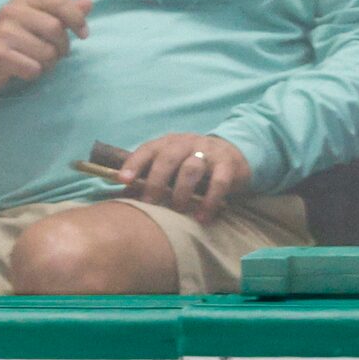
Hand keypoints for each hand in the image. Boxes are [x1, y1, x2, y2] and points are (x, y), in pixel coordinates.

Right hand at [0, 0, 89, 94]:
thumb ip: (64, 13)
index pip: (58, 2)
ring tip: (35, 60)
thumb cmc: (17, 38)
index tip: (83, 34)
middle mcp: (11, 11)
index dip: (77, 19)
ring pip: (47, 53)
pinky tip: (23, 68)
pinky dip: (34, 73)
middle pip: (56, 30)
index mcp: (24, 0)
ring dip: (48, 63)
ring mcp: (2, 32)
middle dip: (62, 47)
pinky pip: (34, 69)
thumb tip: (88, 2)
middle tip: (52, 53)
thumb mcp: (39, 20)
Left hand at [117, 133, 250, 223]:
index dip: (134, 163)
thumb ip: (152, 175)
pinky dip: (209, 201)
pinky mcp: (228, 165)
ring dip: (182, 191)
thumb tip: (125, 194)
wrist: (234, 154)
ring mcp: (208, 152)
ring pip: (191, 168)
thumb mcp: (173, 165)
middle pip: (168, 158)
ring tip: (178, 210)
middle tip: (150, 203)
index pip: (148, 149)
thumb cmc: (195, 164)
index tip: (124, 180)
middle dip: (156, 181)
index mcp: (169, 142)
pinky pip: (218, 183)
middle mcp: (187, 143)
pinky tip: (202, 217)